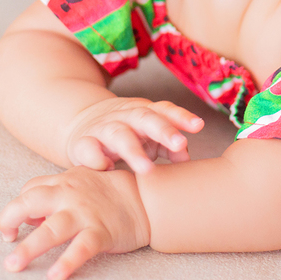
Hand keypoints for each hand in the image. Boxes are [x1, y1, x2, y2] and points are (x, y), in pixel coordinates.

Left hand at [0, 166, 150, 279]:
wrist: (146, 198)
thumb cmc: (109, 192)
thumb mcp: (80, 181)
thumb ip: (55, 193)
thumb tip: (30, 217)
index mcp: (63, 182)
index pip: (29, 191)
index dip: (17, 209)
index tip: (14, 228)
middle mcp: (69, 195)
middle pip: (30, 202)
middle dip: (10, 219)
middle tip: (5, 239)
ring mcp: (84, 214)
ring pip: (50, 230)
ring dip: (29, 248)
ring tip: (13, 265)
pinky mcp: (100, 232)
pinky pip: (80, 248)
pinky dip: (67, 262)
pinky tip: (55, 276)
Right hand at [65, 97, 203, 172]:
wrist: (82, 122)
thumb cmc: (127, 134)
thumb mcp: (150, 137)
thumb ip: (170, 147)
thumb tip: (186, 158)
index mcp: (145, 112)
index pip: (164, 110)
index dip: (181, 116)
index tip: (199, 126)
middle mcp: (125, 116)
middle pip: (145, 118)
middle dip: (163, 129)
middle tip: (180, 143)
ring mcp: (103, 128)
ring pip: (118, 134)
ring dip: (133, 150)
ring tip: (147, 169)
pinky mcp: (82, 143)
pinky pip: (87, 147)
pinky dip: (96, 157)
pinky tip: (106, 167)